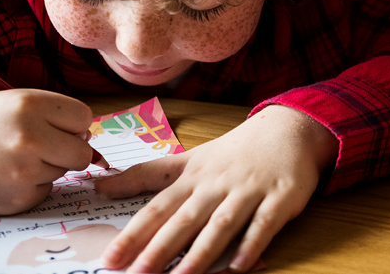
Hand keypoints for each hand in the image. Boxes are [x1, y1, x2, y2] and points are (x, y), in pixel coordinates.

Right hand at [0, 89, 96, 215]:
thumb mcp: (13, 102)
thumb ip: (53, 113)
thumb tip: (87, 136)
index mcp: (30, 106)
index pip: (84, 118)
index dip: (72, 123)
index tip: (55, 124)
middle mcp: (29, 138)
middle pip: (82, 152)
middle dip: (68, 149)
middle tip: (42, 145)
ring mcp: (23, 171)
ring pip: (63, 171)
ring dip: (46, 166)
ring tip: (14, 158)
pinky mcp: (18, 199)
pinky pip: (45, 190)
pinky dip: (32, 185)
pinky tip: (7, 175)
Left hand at [95, 104, 338, 273]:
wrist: (290, 129)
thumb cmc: (235, 151)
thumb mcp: (190, 159)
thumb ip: (147, 175)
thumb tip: (99, 185)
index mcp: (194, 177)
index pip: (159, 207)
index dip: (135, 233)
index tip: (111, 258)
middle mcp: (218, 184)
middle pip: (186, 218)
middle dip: (161, 247)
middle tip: (138, 273)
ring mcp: (250, 190)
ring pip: (223, 224)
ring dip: (202, 252)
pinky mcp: (281, 197)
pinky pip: (265, 224)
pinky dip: (252, 244)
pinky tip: (239, 266)